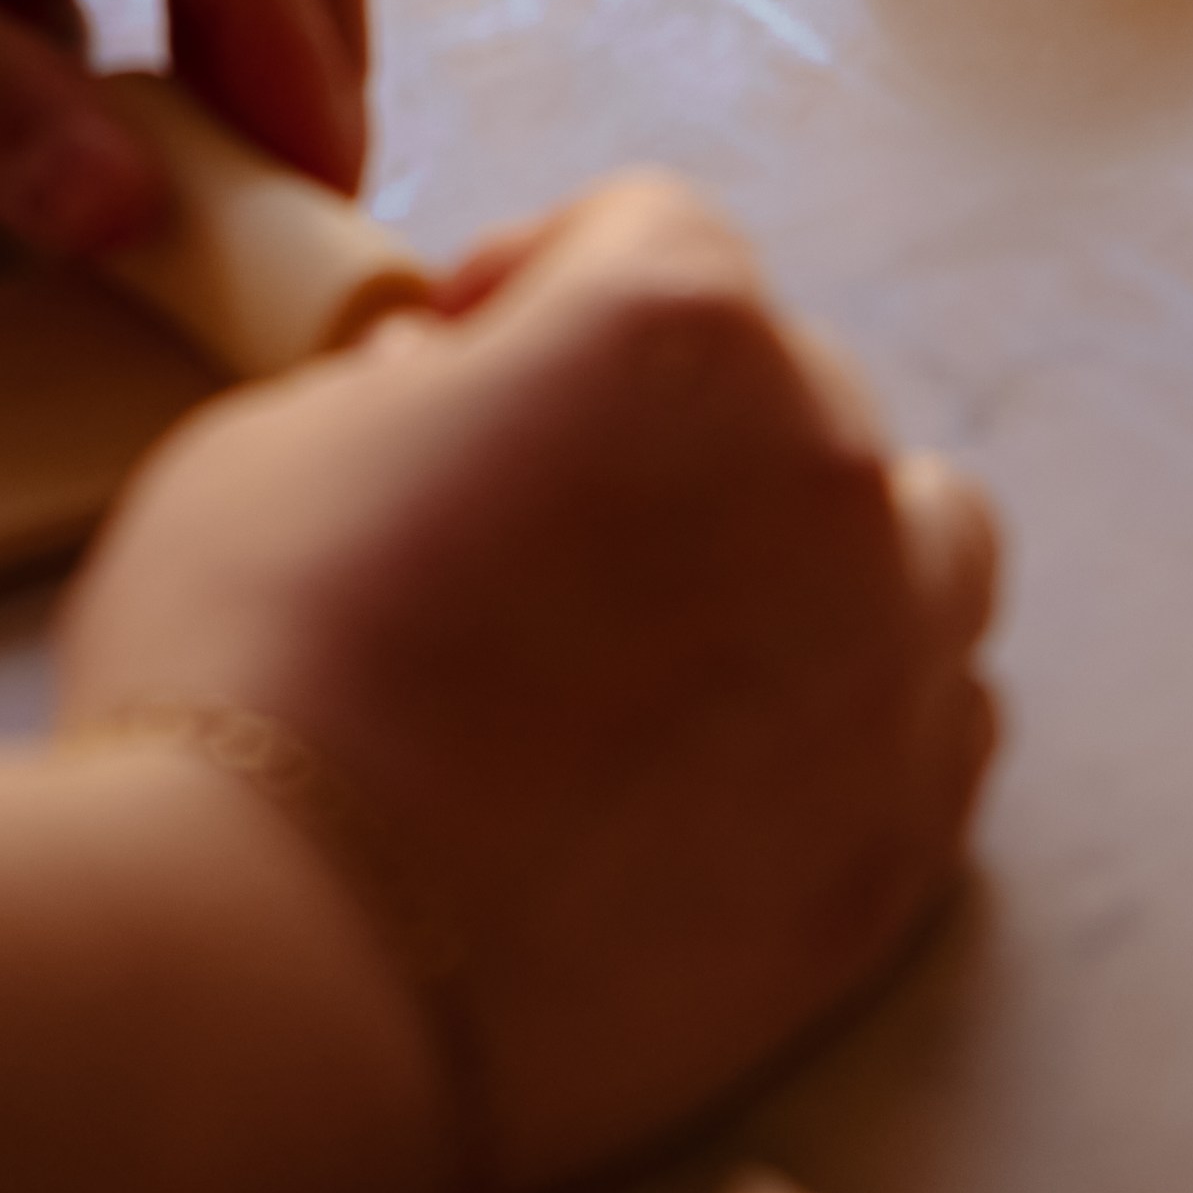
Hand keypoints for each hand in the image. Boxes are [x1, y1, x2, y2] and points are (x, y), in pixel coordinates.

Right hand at [59, 175, 998, 1192]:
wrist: (288, 962)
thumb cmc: (253, 666)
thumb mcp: (288, 434)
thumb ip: (418, 388)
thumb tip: (462, 398)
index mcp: (672, 325)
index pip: (653, 230)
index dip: (544, 280)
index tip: (468, 356)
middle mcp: (821, 465)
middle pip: (789, 383)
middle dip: (676, 425)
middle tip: (550, 520)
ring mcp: (882, 662)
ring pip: (922, 541)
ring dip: (820, 549)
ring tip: (688, 629)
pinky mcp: (897, 847)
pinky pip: (939, 724)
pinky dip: (859, 711)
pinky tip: (734, 760)